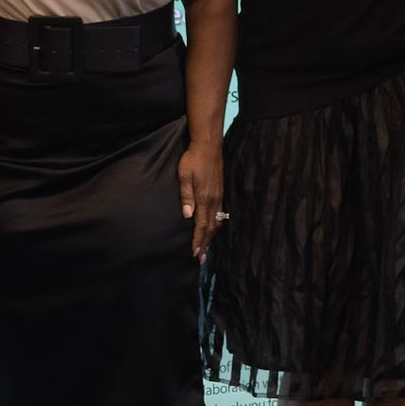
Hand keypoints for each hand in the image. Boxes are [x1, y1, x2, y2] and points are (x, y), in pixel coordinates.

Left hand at [178, 138, 223, 260]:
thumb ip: (186, 196)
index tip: (195, 254)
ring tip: (207, 248)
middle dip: (206, 244)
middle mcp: (214, 200)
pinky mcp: (220, 192)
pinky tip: (212, 229)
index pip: (201, 225)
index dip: (198, 241)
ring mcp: (218, 196)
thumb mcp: (184, 176)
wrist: (208, 146)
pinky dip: (215, 226)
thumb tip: (187, 216)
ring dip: (211, 237)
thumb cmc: (193, 159)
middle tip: (202, 259)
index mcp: (204, 198)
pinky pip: (219, 214)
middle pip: (210, 228)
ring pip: (216, 222)